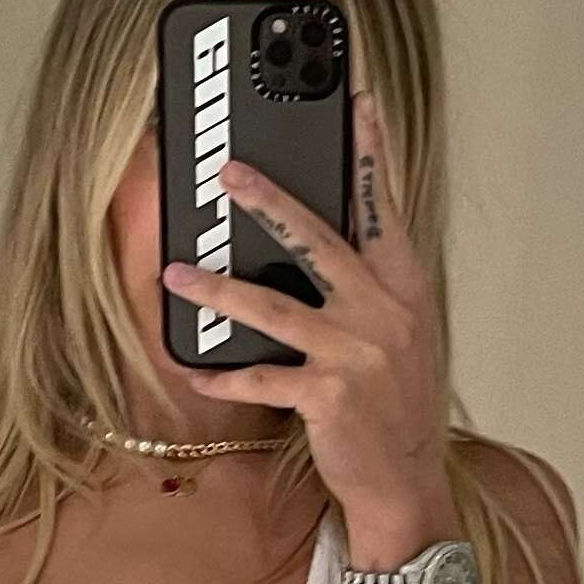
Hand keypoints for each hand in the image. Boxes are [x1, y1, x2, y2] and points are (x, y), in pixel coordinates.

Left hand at [161, 93, 449, 555]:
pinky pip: (261, 376)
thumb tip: (321, 234)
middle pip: (319, 241)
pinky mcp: (328, 395)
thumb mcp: (400, 332)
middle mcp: (384, 312)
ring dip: (218, 287)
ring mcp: (356, 353)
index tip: (359, 102)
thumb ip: (370, 282)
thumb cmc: (395, 403)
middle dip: (269, 201)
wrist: (407, 481)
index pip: (384, 207)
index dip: (371, 153)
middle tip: (227, 171)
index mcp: (405, 287)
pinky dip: (224, 374)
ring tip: (176, 271)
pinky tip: (194, 370)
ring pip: (274, 306)